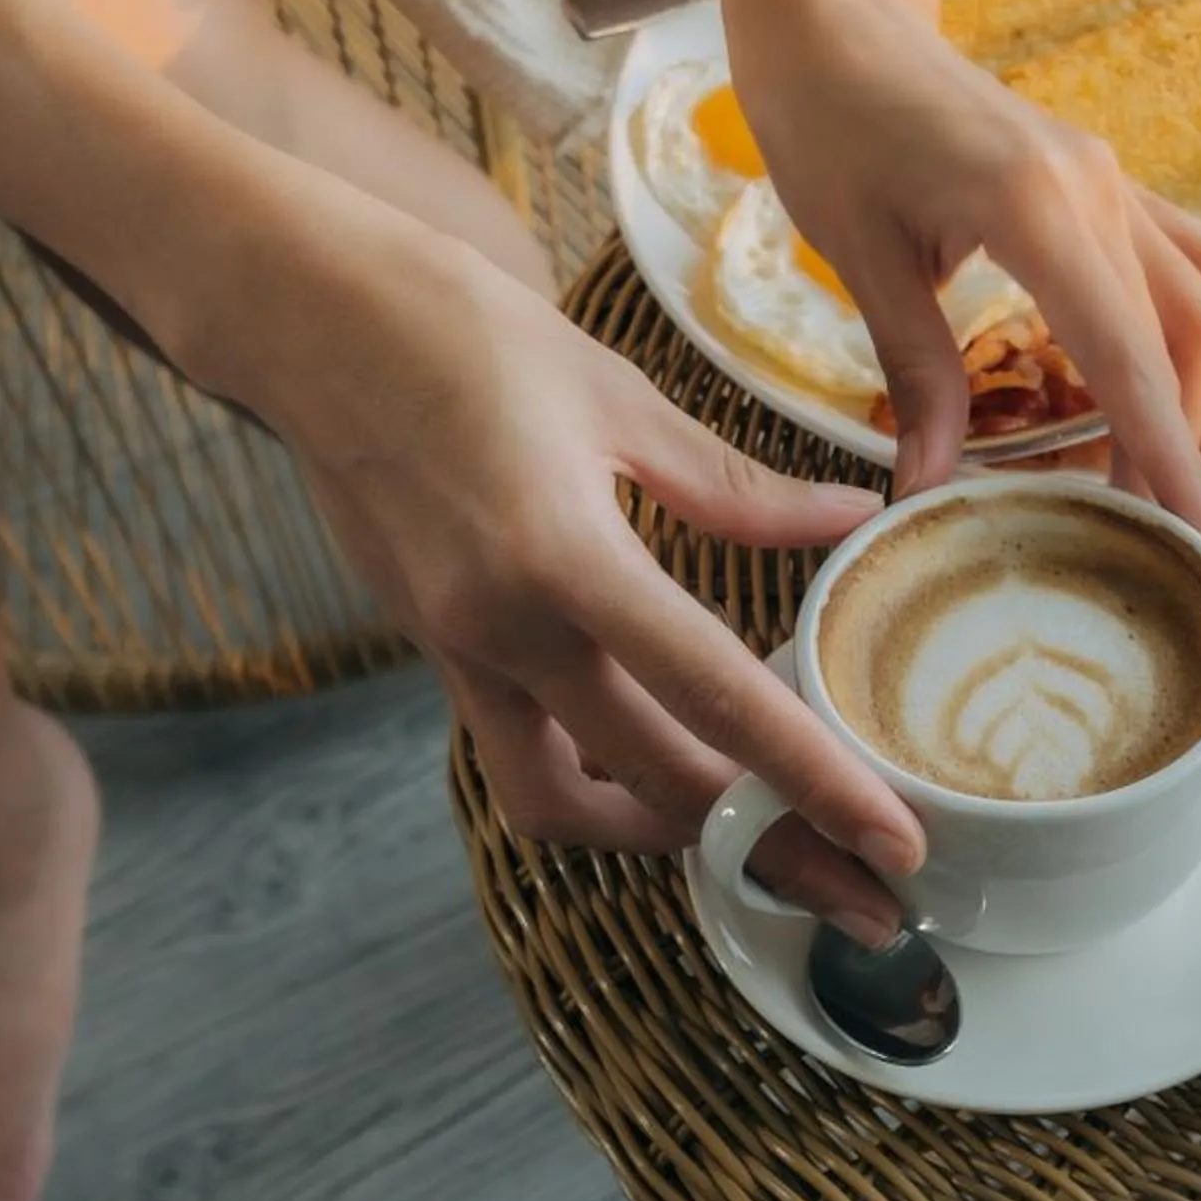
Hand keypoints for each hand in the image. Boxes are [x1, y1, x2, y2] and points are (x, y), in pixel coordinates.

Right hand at [212, 212, 912, 939]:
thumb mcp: (621, 398)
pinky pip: (519, 755)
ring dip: (658, 831)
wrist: (308, 321)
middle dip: (764, 843)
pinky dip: (595, 779)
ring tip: (751, 827)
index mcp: (566, 557)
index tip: (892, 844)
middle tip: (857, 879)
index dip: (814, 780)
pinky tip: (658, 757)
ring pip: (563, 803)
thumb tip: (851, 520)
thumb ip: (738, 485)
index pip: (716, 695)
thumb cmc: (465, 333)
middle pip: (654, 783)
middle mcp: (505, 629)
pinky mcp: (435, 653)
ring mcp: (458, 653)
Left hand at [720, 0, 1200, 554]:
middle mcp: (1095, 188)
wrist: (831, 10)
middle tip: (1155, 536)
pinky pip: (1174, 258)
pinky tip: (1130, 385)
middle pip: (1184, 336)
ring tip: (1141, 470)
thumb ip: (915, 373)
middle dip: (1180, 441)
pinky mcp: (1098, 175)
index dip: (1172, 460)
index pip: (1127, 359)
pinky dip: (1170, 332)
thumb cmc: (826, 118)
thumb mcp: (857, 254)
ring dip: (1185, 386)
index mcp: (1035, 209)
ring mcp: (1107, 176)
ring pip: (1198, 297)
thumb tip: (929, 488)